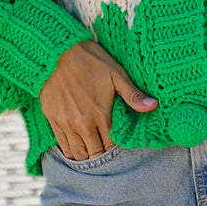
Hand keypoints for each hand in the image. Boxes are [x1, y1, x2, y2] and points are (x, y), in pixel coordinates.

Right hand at [40, 41, 157, 159]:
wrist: (58, 51)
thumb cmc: (90, 60)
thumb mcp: (116, 74)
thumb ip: (133, 95)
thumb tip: (153, 106)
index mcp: (101, 113)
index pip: (111, 144)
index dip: (115, 146)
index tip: (117, 140)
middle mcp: (82, 123)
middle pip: (95, 152)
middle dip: (102, 152)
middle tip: (105, 146)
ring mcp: (66, 123)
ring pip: (78, 153)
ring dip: (86, 154)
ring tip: (91, 147)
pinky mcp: (52, 119)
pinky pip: (62, 145)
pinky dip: (70, 150)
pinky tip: (76, 145)